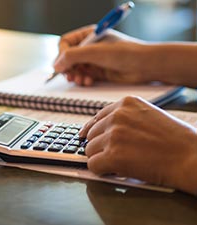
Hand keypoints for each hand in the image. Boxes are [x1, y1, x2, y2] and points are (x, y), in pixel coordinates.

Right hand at [53, 25, 149, 85]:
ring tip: (81, 80)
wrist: (145, 66)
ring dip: (75, 76)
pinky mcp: (98, 71)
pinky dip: (83, 80)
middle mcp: (89, 47)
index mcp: (88, 35)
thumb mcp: (95, 52)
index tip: (64, 65)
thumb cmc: (125, 53)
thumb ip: (73, 56)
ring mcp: (94, 59)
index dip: (62, 55)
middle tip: (71, 76)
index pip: (65, 43)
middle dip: (68, 68)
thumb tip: (56, 65)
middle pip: (67, 58)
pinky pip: (83, 76)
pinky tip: (88, 81)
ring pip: (74, 69)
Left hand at [80, 96, 196, 194]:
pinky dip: (102, 170)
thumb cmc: (177, 141)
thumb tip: (102, 130)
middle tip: (118, 155)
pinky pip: (93, 165)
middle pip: (92, 134)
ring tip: (121, 162)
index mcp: (126, 103)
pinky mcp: (113, 155)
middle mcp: (117, 116)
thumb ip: (125, 119)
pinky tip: (115, 171)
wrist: (192, 157)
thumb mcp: (149, 115)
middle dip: (101, 146)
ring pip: (89, 150)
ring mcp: (113, 135)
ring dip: (101, 158)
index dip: (94, 131)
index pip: (97, 117)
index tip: (88, 137)